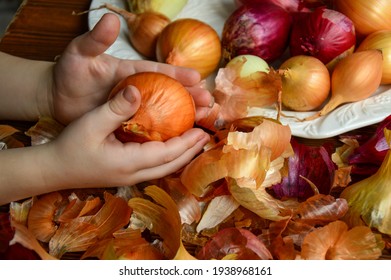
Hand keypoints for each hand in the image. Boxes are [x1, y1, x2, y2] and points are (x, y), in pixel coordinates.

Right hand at [47, 85, 209, 188]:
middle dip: (190, 152)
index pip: (167, 154)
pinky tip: (170, 149)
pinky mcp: (123, 176)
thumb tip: (137, 91)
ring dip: (181, 157)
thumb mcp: (91, 124)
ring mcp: (128, 178)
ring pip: (163, 169)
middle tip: (205, 137)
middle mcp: (133, 174)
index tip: (202, 131)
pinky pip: (154, 168)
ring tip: (194, 143)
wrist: (51, 169)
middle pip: (170, 165)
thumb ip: (115, 109)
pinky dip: (168, 158)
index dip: (186, 143)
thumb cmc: (69, 146)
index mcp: (128, 162)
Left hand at [52, 13, 212, 124]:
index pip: (158, 72)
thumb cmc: (69, 73)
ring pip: (163, 112)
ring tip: (202, 121)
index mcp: (131, 72)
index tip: (197, 78)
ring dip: (183, 116)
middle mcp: (137, 90)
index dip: (177, 75)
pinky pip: (149, 130)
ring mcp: (133, 108)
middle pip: (167, 93)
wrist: (56, 99)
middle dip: (189, 97)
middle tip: (208, 102)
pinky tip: (178, 140)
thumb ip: (95, 39)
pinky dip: (164, 134)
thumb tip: (110, 19)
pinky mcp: (127, 124)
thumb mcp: (80, 53)